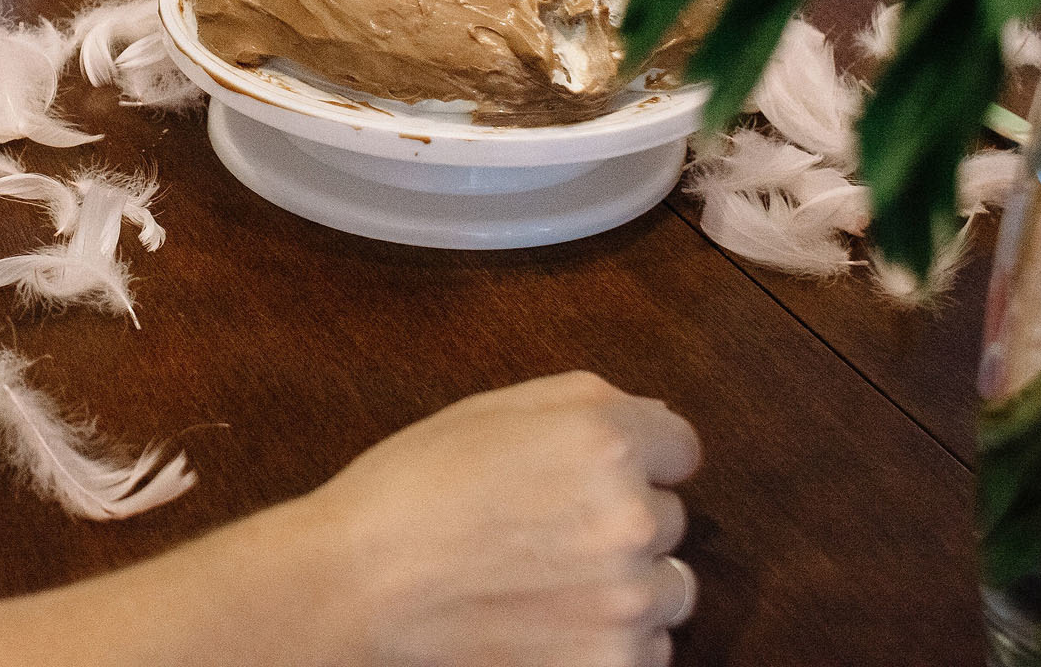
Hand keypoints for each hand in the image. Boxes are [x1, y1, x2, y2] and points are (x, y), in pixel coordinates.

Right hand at [289, 371, 700, 665]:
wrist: (359, 586)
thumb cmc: (412, 490)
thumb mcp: (490, 410)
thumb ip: (585, 399)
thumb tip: (653, 418)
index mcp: (604, 440)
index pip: (681, 448)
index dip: (635, 458)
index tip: (591, 477)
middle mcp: (630, 516)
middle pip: (671, 519)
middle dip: (622, 522)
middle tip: (547, 530)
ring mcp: (626, 600)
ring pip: (669, 589)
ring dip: (627, 586)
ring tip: (551, 583)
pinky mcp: (611, 664)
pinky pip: (651, 649)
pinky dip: (612, 641)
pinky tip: (550, 624)